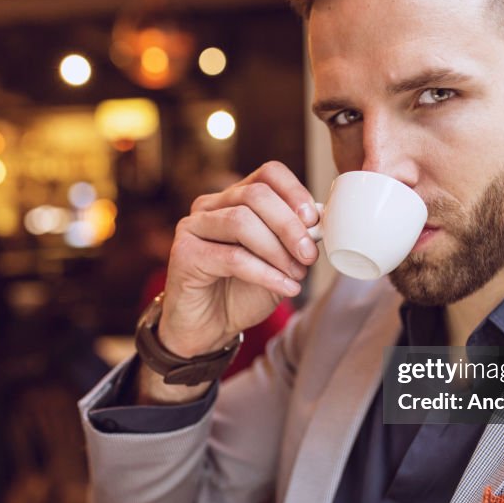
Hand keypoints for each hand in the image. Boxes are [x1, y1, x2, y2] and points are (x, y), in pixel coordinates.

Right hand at [158, 161, 319, 357]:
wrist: (209, 329)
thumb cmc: (242, 293)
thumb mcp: (279, 263)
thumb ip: (295, 241)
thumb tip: (320, 225)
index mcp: (235, 198)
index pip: (267, 173)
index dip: (294, 192)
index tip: (314, 220)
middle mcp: (210, 206)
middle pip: (256, 195)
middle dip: (289, 225)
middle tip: (309, 255)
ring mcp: (193, 226)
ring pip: (242, 222)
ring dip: (277, 251)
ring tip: (296, 275)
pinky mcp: (184, 253)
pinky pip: (232, 256)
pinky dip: (265, 273)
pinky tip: (284, 287)